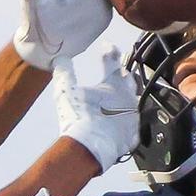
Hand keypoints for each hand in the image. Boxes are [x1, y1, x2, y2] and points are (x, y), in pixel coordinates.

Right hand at [53, 45, 138, 171]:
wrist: (90, 148)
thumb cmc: (78, 117)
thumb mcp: (65, 90)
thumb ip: (64, 71)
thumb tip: (60, 59)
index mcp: (113, 84)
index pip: (113, 61)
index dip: (109, 51)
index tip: (107, 46)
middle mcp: (128, 98)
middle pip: (129, 80)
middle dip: (123, 74)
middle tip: (119, 70)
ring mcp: (132, 118)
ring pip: (134, 102)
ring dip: (128, 97)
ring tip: (123, 96)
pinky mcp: (132, 136)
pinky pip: (133, 126)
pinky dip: (128, 122)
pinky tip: (124, 124)